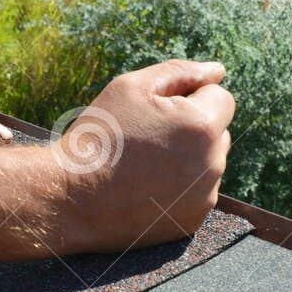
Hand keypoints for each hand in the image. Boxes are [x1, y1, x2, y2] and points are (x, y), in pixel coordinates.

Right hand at [55, 60, 233, 252]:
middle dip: (192, 128)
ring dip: (187, 158)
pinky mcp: (192, 220)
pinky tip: (145, 187)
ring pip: (208, 163)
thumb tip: (218, 70)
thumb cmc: (99, 136)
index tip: (155, 112)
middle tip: (146, 138)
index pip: (220, 97)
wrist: (71, 198)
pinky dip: (178, 187)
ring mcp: (204, 196)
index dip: (188, 97)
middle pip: (217, 131)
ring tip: (143, 164)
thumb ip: (181, 72)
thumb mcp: (132, 87)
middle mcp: (212, 164)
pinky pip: (196, 193)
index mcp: (202, 126)